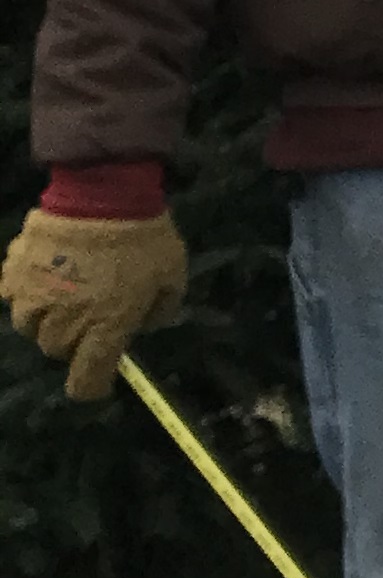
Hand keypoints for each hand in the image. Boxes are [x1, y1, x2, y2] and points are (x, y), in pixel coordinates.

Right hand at [2, 208, 188, 402]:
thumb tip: (143, 325)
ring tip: (63, 297)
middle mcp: (64, 319)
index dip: (90, 386)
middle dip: (73, 343)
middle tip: (88, 319)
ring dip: (45, 319)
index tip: (95, 381)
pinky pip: (12, 294)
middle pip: (57, 351)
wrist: (106, 191)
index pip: (86, 379)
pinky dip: (26, 291)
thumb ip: (159, 310)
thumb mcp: (172, 277)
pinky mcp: (14, 270)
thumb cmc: (146, 237)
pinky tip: (44, 275)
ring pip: (28, 326)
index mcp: (105, 326)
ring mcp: (33, 295)